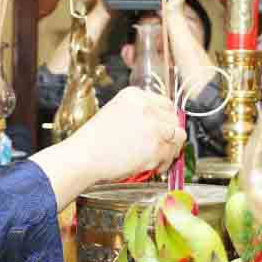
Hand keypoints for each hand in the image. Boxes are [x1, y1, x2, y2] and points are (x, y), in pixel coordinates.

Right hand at [70, 87, 185, 180]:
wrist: (83, 157)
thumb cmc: (93, 141)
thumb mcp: (114, 113)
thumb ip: (138, 114)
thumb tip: (159, 124)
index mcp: (135, 95)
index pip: (166, 103)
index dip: (166, 119)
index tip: (165, 129)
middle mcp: (146, 107)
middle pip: (174, 119)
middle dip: (171, 135)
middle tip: (164, 146)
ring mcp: (153, 127)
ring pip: (178, 136)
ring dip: (171, 149)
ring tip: (158, 158)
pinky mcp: (156, 147)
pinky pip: (171, 155)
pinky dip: (164, 163)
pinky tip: (153, 166)